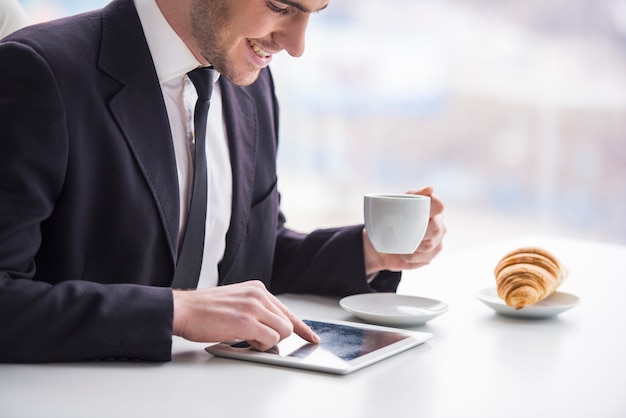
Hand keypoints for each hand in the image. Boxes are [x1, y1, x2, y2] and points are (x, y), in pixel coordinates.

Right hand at [172, 280, 319, 350]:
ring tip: (246, 338)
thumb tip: (272, 328)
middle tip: (254, 339)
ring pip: (282, 332)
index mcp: (258, 289)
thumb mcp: (237, 301)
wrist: (184, 310)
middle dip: (274, 336)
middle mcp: (259, 295)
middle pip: (287, 323)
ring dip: (267, 342)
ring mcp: (254, 307)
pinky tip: (244, 340)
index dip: (301, 327)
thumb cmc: (205, 310)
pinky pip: (270, 340)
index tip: (311, 336)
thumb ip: (257, 310)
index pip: (287, 310)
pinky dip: (260, 346)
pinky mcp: (247, 322)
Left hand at [363, 186, 445, 274]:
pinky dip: (410, 257)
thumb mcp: (395, 204)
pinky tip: (404, 253)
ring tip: (401, 243)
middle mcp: (439, 224)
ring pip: (430, 246)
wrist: (380, 244)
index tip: (417, 212)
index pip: (438, 205)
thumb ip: (413, 195)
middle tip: (404, 232)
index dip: (430, 208)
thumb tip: (430, 188)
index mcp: (432, 208)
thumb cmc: (389, 220)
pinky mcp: (431, 256)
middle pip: (435, 229)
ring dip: (412, 246)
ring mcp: (437, 241)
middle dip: (419, 232)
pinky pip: (424, 259)